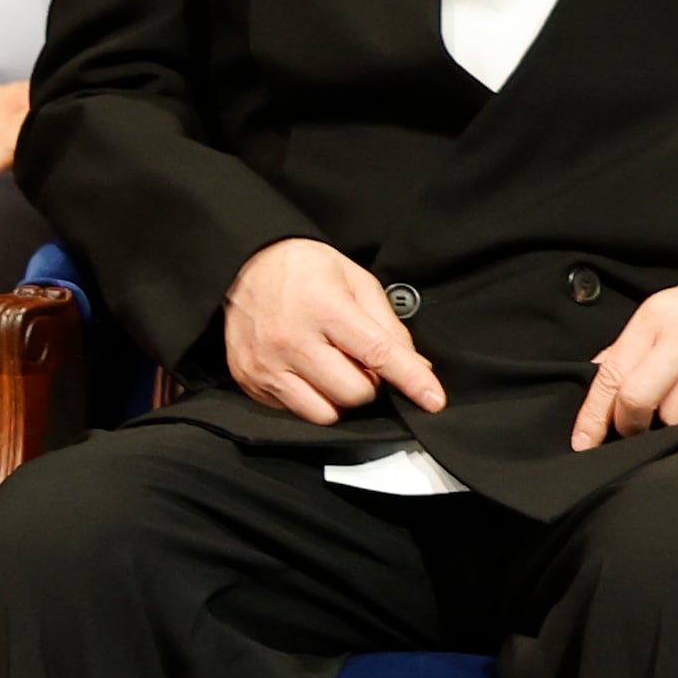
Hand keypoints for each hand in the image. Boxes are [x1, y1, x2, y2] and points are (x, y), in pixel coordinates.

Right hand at [219, 237, 446, 424]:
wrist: (242, 264)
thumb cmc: (305, 270)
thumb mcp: (356, 281)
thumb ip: (388, 326)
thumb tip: (418, 369)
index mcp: (323, 307)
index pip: (377, 354)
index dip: (411, 381)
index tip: (434, 401)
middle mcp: (291, 339)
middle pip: (354, 393)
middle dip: (369, 385)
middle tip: (360, 363)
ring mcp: (265, 363)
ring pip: (325, 413)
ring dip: (339, 398)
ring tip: (333, 371)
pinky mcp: (248, 379)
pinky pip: (294, 411)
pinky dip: (310, 399)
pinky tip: (304, 372)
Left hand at [573, 269, 677, 448]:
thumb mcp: (672, 310)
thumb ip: (634, 344)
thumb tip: (597, 374)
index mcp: (656, 317)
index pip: (611, 374)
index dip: (593, 415)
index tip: (583, 442)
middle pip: (637, 399)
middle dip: (629, 425)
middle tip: (633, 432)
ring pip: (675, 415)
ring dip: (672, 423)